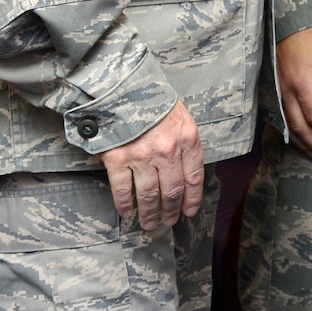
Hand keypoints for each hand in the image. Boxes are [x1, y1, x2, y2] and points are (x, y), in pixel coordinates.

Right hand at [100, 100, 203, 229]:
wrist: (124, 87)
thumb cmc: (154, 102)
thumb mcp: (181, 117)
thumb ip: (184, 143)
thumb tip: (184, 172)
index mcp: (187, 139)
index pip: (194, 177)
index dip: (192, 198)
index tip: (189, 211)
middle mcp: (167, 150)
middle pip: (173, 190)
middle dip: (171, 210)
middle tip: (169, 220)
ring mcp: (142, 156)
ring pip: (149, 194)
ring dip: (149, 212)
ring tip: (149, 223)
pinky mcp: (118, 158)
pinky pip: (122, 189)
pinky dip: (124, 204)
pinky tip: (127, 212)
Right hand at [276, 24, 311, 159]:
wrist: (289, 22)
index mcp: (303, 84)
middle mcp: (287, 92)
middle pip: (299, 126)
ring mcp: (278, 91)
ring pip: (288, 124)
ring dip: (301, 141)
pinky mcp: (275, 89)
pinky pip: (281, 116)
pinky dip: (290, 130)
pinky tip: (297, 137)